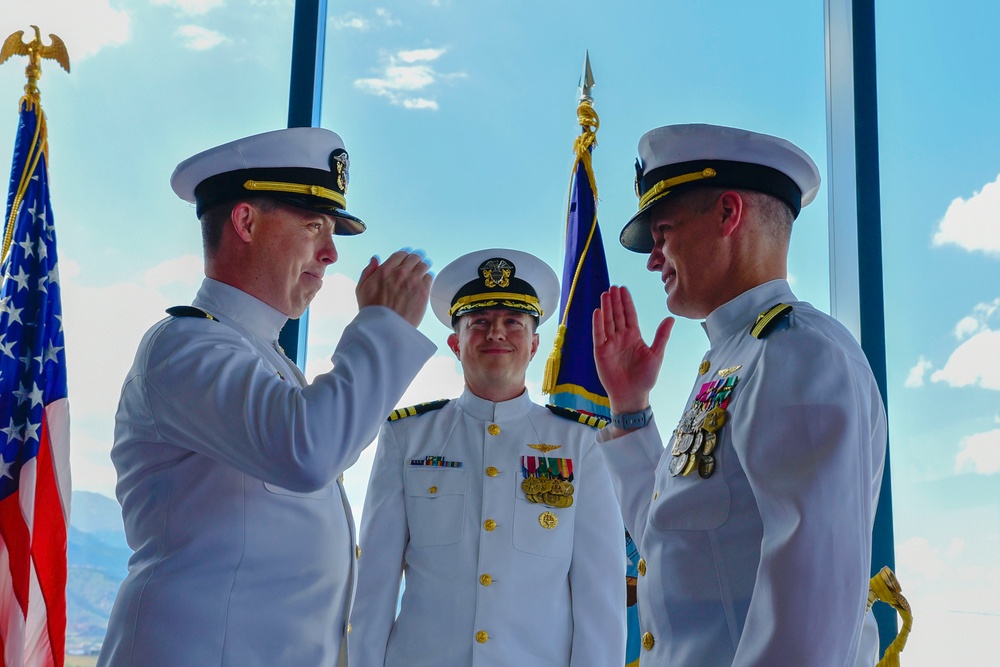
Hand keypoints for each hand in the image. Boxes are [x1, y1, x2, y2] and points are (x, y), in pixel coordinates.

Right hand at [356, 250, 431, 327]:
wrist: (385, 327)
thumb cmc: (372, 310)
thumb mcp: (362, 288)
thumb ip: (368, 271)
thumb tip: (375, 259)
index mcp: (385, 270)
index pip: (400, 254)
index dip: (404, 256)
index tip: (405, 261)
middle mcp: (400, 273)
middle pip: (414, 257)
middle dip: (414, 261)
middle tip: (414, 267)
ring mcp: (413, 281)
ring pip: (424, 265)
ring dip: (422, 268)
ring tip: (420, 275)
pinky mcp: (423, 291)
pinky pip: (429, 277)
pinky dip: (426, 279)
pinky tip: (422, 285)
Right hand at [593, 286, 673, 413]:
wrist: (632, 395)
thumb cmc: (646, 378)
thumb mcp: (656, 355)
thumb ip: (662, 336)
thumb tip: (670, 319)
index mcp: (634, 336)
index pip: (629, 315)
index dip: (626, 302)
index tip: (623, 289)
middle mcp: (621, 337)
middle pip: (617, 315)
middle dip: (615, 301)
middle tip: (613, 287)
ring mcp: (610, 344)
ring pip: (607, 322)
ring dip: (606, 308)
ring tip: (605, 294)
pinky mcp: (601, 352)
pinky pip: (599, 335)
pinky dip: (598, 324)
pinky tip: (598, 311)